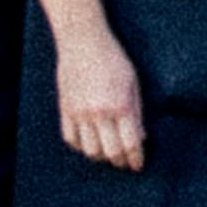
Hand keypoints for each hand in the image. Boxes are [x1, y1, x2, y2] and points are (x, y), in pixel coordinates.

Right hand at [54, 25, 149, 172]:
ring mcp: (79, 112)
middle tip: (124, 163)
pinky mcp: (65, 109)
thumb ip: (137, 112)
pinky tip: (89, 143)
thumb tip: (141, 138)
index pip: (130, 143)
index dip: (136, 158)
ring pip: (89, 150)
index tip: (138, 165)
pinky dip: (81, 146)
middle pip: (110, 152)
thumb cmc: (113, 58)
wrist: (83, 41)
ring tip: (107, 155)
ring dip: (100, 157)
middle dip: (120, 162)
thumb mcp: (133, 82)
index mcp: (120, 105)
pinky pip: (71, 139)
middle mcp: (99, 112)